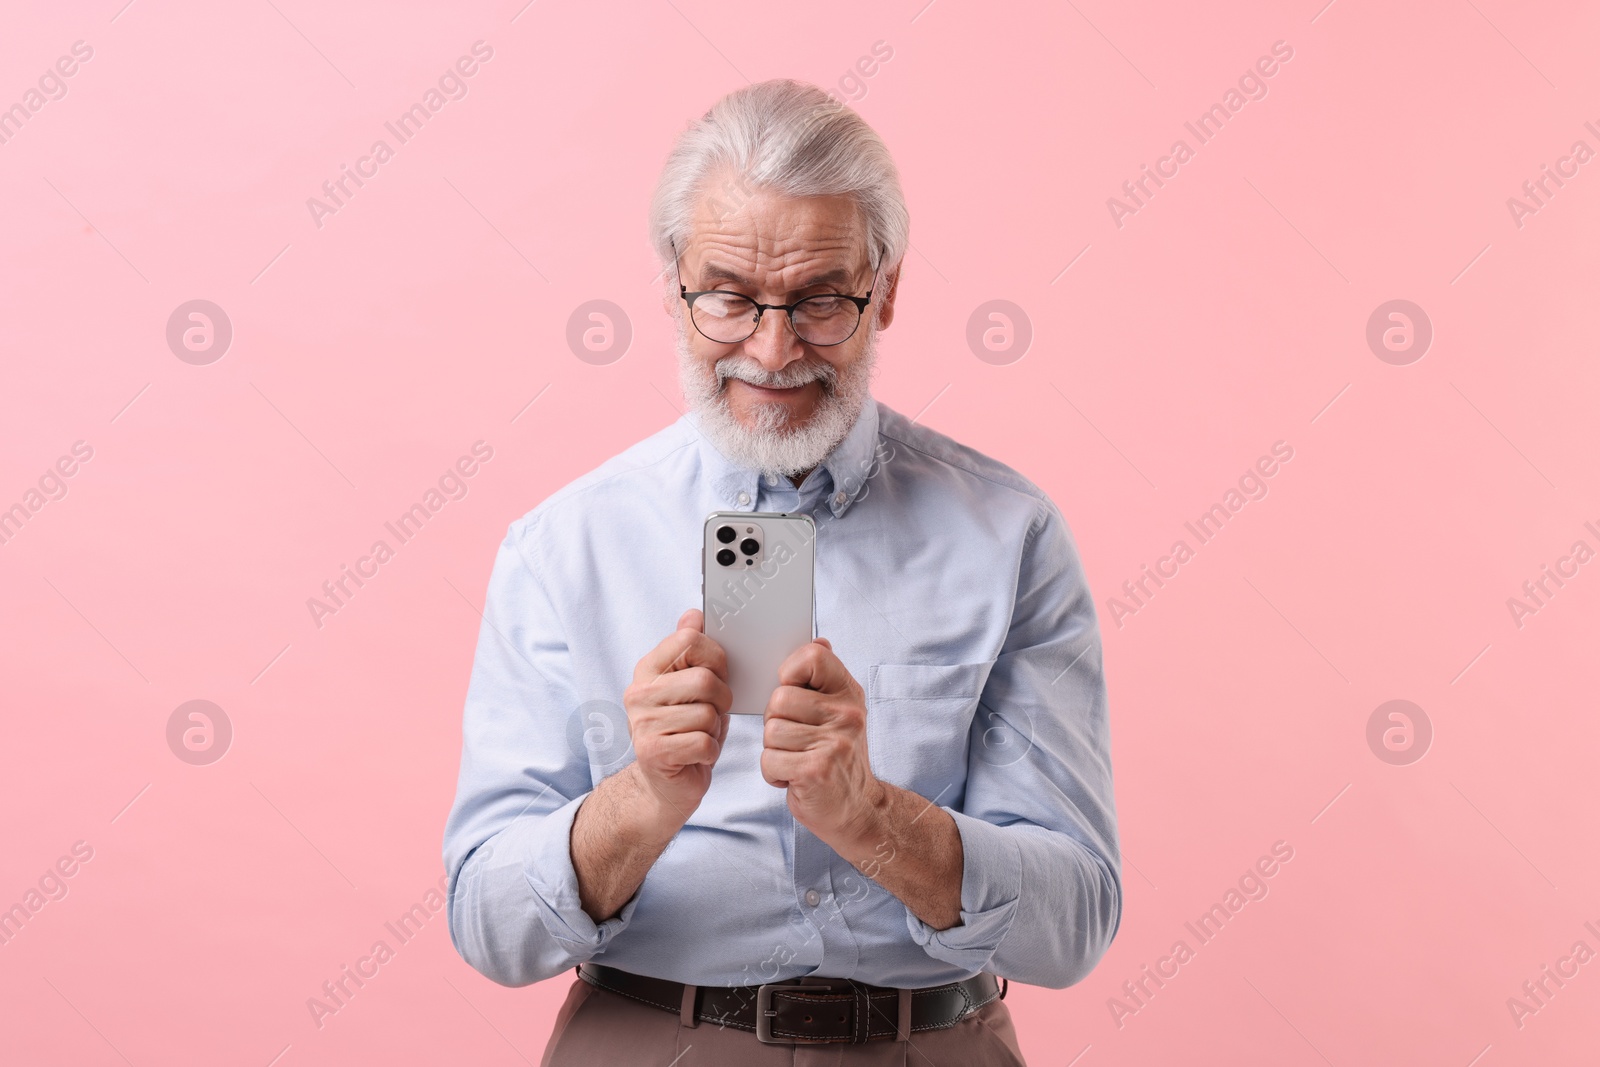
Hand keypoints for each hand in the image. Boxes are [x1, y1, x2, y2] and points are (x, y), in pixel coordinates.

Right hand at [621, 608, 732, 831]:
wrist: (663, 785)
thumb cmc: (683, 731)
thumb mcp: (689, 687)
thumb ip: (691, 652)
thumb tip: (693, 614)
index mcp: (648, 669)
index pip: (689, 640)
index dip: (716, 658)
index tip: (716, 674)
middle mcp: (639, 693)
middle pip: (705, 680)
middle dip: (721, 699)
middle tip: (712, 712)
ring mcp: (643, 723)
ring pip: (707, 714)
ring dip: (714, 729)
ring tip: (700, 734)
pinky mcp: (654, 752)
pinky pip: (704, 742)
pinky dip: (710, 751)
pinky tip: (696, 754)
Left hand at [761, 637, 885, 843]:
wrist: (857, 809)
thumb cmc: (838, 758)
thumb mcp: (840, 712)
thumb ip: (824, 678)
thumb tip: (818, 639)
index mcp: (848, 693)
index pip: (812, 655)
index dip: (790, 672)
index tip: (794, 693)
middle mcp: (846, 714)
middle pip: (779, 699)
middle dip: (776, 722)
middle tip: (795, 739)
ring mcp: (834, 742)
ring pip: (771, 731)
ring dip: (774, 751)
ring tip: (796, 759)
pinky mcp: (817, 770)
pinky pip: (770, 760)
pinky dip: (774, 773)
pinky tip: (793, 776)